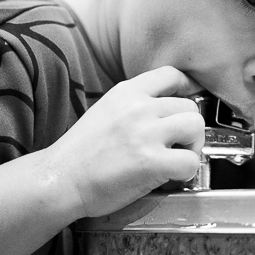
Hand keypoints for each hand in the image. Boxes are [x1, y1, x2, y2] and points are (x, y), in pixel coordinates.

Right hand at [48, 66, 203, 217]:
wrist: (58, 180)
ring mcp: (145, 133)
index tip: (189, 103)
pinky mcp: (151, 161)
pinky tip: (170, 178)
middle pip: (190, 107)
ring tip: (176, 159)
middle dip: (188, 129)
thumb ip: (134, 106)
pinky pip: (191, 161)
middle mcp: (138, 107)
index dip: (187, 90)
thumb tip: (165, 111)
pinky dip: (186, 173)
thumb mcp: (105, 111)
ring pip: (196, 127)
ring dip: (192, 147)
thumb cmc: (78, 154)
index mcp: (126, 92)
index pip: (171, 75)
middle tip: (177, 146)